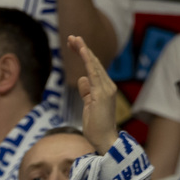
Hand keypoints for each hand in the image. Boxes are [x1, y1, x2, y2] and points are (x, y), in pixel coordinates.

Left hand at [71, 35, 117, 153]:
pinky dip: (88, 60)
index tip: (74, 45)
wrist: (105, 141)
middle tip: (71, 37)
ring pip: (94, 65)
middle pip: (94, 63)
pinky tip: (82, 49)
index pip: (94, 68)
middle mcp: (108, 86)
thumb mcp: (88, 105)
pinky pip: (94, 73)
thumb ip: (86, 91)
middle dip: (82, 48)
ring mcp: (106, 89)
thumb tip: (82, 79)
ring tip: (74, 39)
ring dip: (84, 50)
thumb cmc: (97, 127)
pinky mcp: (102, 94)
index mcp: (105, 89)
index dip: (85, 55)